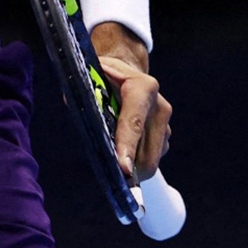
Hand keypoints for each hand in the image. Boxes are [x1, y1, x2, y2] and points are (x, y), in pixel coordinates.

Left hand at [90, 21, 171, 182]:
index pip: (134, 122)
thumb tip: (81, 116)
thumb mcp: (91, 75)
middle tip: (111, 178)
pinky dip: (135, 161)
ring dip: (131, 166)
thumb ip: (85, 94)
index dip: (127, 146)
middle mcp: (160, 107)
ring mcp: (166, 124)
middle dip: (130, 169)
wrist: (125, 70)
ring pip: (150, 160)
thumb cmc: (102, 74)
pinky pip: (150, 158)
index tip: (122, 167)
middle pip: (147, 152)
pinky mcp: (166, 137)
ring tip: (112, 158)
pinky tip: (121, 149)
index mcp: (143, 87)